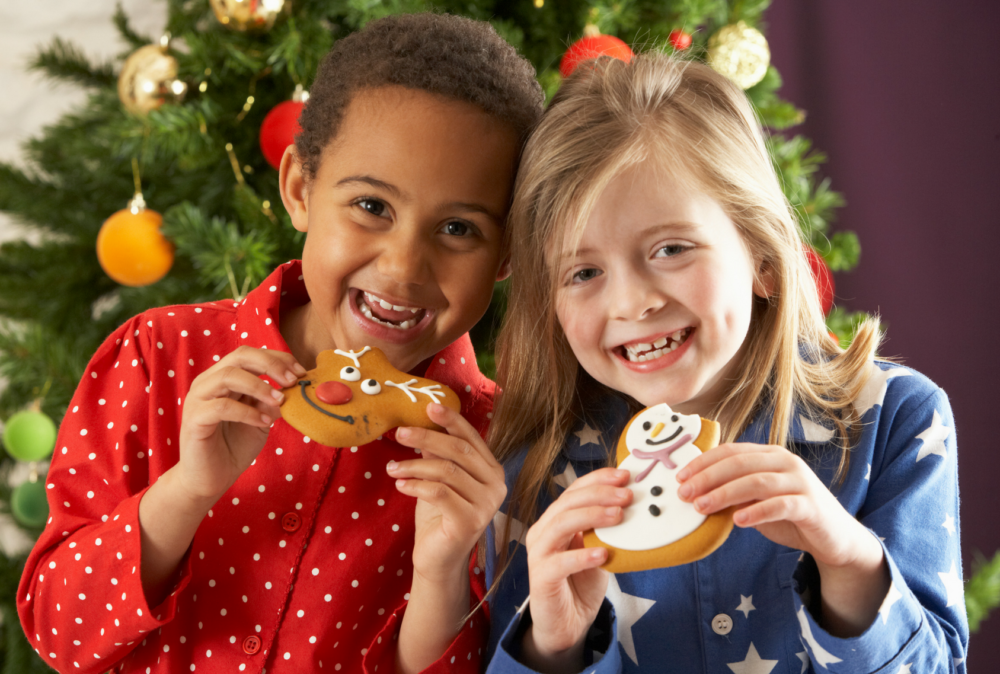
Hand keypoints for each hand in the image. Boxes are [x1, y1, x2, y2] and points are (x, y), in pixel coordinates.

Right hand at [176, 346, 305, 503]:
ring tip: (279, 401)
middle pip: (239, 356)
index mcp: (223, 377)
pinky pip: (221, 407)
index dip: (277, 358)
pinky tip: (263, 421)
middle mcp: (208, 382)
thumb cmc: (233, 447)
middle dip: (271, 365)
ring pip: (228, 376)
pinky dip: (247, 412)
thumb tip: (293, 389)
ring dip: (259, 386)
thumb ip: (272, 402)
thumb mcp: (261, 420)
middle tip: (292, 381)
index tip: (301, 372)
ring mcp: (198, 399)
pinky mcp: (194, 419)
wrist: (209, 480)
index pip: (250, 354)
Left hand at [388, 403, 505, 581]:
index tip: (429, 406)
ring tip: (391, 468)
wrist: (438, 558)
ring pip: (447, 471)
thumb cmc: (439, 516)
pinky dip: (416, 485)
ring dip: (414, 465)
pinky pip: (440, 493)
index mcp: (492, 470)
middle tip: (400, 433)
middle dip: (427, 437)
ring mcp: (486, 505)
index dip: (451, 420)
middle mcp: (496, 485)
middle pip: (459, 451)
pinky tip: (400, 485)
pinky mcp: (470, 522)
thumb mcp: (439, 478)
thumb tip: (422, 424)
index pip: (471, 438)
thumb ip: (438, 454)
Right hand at [520, 467, 631, 672]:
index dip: (598, 479)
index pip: (574, 490)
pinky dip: (582, 555)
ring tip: (618, 516)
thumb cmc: (581, 583)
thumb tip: (633, 504)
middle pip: (567, 502)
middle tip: (627, 496)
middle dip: (599, 494)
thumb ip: (606, 529)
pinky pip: (559, 562)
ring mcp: (539, 554)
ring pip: (560, 524)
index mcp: (555, 520)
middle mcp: (543, 531)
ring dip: (591, 516)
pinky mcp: (540, 578)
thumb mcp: (598, 549)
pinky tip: (603, 554)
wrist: (567, 624)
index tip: (624, 475)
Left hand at [675, 442, 870, 566]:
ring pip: (757, 481)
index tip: (680, 477)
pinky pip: (781, 504)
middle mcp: (786, 463)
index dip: (703, 462)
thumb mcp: (757, 501)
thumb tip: (696, 492)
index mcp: (770, 455)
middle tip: (685, 494)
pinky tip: (738, 521)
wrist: (834, 538)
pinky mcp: (811, 506)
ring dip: (725, 494)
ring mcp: (801, 482)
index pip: (731, 451)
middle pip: (740, 463)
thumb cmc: (790, 515)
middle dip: (708, 477)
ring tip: (703, 507)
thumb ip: (734, 492)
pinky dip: (757, 511)